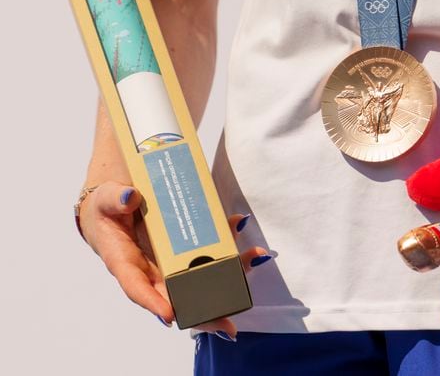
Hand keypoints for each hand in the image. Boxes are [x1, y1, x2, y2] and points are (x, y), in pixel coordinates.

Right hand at [78, 181, 268, 339]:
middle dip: (204, 310)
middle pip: (178, 296)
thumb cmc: (106, 209)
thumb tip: (130, 197)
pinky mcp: (188, 250)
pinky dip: (230, 249)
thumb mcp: (104, 199)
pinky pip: (211, 254)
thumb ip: (114, 199)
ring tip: (253, 259)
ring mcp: (173, 262)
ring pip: (201, 277)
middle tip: (228, 323)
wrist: (117, 202)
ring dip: (229, 272)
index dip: (153, 303)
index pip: (137, 288)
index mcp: (125, 262)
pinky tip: (247, 238)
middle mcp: (152, 269)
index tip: (171, 315)